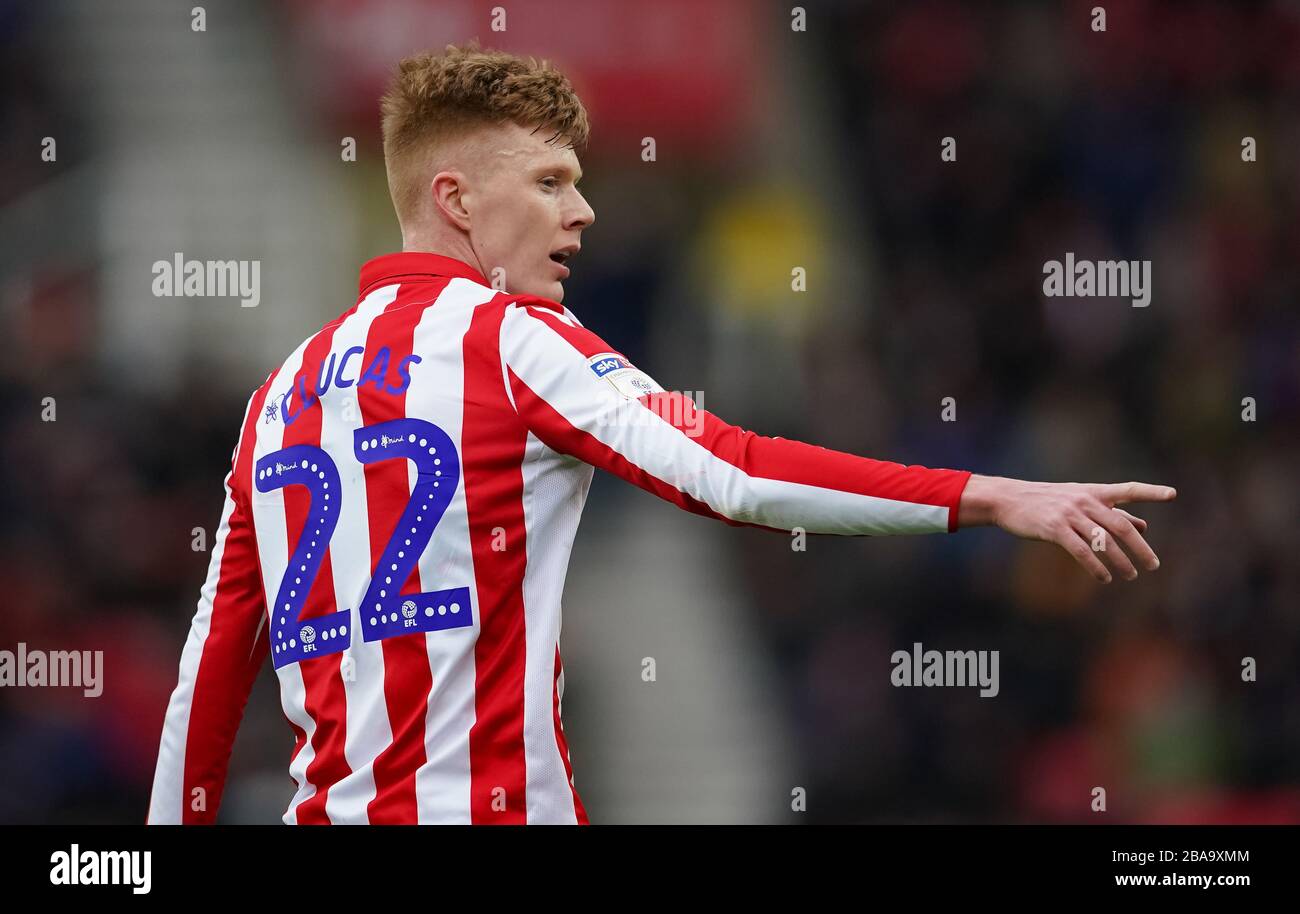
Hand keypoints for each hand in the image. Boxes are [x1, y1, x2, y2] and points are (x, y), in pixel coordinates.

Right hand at [958, 475, 1175, 582]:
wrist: (1010, 500)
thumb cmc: (1047, 501)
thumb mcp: (1080, 501)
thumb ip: (1113, 512)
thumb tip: (1145, 525)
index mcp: (1094, 492)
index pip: (1128, 489)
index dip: (1151, 492)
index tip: (1173, 494)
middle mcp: (1085, 501)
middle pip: (1121, 525)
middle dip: (1140, 547)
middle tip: (1153, 565)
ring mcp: (1069, 514)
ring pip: (1103, 541)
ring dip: (1120, 561)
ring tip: (1130, 576)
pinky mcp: (1054, 529)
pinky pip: (1081, 551)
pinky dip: (1096, 567)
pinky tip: (1104, 578)